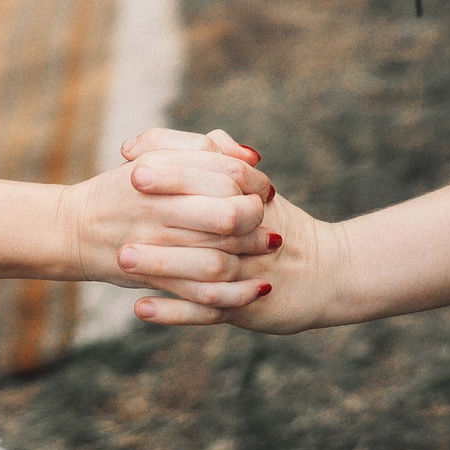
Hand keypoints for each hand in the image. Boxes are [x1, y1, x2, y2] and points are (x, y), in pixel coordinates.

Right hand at [55, 136, 273, 305]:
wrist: (72, 228)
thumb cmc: (122, 190)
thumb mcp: (153, 156)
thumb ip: (200, 149)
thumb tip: (250, 157)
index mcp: (159, 171)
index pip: (224, 173)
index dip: (253, 180)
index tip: (264, 187)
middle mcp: (157, 208)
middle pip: (226, 214)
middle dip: (256, 217)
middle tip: (267, 216)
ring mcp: (154, 246)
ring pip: (218, 256)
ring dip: (251, 254)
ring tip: (268, 247)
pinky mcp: (152, 279)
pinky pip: (201, 293)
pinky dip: (234, 294)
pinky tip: (257, 288)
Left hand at [118, 132, 342, 334]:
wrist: (331, 274)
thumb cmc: (284, 226)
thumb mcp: (263, 191)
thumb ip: (231, 161)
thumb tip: (205, 137)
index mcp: (251, 199)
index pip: (213, 176)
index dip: (173, 170)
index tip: (132, 165)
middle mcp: (249, 234)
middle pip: (206, 218)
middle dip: (162, 211)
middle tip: (119, 206)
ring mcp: (247, 273)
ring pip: (204, 268)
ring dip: (162, 263)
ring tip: (122, 258)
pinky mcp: (245, 307)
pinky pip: (207, 311)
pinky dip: (174, 311)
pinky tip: (141, 307)